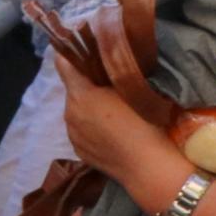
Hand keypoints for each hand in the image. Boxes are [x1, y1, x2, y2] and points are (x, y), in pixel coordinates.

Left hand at [47, 14, 186, 205]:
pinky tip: (112, 131)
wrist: (151, 168)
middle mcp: (70, 113)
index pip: (65, 64)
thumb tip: (110, 61)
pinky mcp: (80, 152)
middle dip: (87, 84)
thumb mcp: (134, 91)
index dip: (72, 54)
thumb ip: (116, 74)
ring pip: (77, 111)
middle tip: (109, 83)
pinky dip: (92, 127)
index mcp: (80, 95)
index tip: (80, 46)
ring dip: (89, 107)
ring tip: (113, 110)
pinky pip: (82, 131)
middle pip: (73, 90)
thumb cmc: (147, 124)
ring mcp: (73, 134)